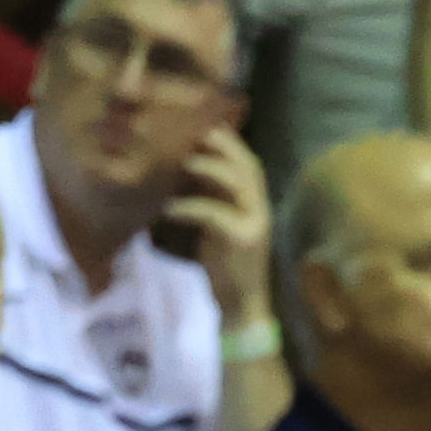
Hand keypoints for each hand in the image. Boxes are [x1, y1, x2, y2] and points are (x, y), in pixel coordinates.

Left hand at [171, 126, 272, 314]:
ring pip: (239, 183)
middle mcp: (260, 207)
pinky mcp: (244, 240)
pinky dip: (192, 207)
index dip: (229, 141)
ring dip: (211, 168)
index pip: (247, 161)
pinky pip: (216, 214)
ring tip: (184, 162)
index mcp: (255, 202)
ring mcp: (255, 222)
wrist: (240, 305)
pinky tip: (170, 208)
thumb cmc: (224, 265)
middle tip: (194, 133)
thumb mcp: (217, 224)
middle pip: (248, 165)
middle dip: (223, 145)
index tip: (202, 124)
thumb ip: (209, 198)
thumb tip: (183, 168)